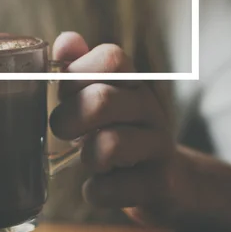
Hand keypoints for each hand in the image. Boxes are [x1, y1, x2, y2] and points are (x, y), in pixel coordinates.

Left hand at [50, 32, 179, 224]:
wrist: (169, 182)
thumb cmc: (118, 131)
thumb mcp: (99, 95)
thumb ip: (79, 67)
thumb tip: (65, 40)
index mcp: (131, 81)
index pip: (110, 57)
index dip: (76, 73)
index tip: (63, 93)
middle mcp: (149, 107)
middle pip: (101, 100)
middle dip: (68, 118)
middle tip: (61, 130)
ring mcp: (159, 145)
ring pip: (110, 144)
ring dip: (87, 156)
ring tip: (89, 159)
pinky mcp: (161, 185)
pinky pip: (113, 188)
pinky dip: (95, 192)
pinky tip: (98, 187)